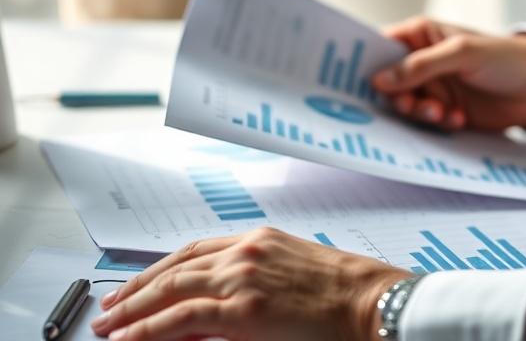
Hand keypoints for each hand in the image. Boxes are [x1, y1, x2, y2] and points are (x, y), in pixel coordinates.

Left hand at [90, 227, 409, 340]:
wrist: (370, 301)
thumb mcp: (290, 273)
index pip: (193, 251)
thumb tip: (211, 308)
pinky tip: (129, 337)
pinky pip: (180, 318)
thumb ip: (251, 282)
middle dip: (136, 289)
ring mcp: (241, 279)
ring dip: (133, 309)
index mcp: (258, 240)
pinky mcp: (242, 311)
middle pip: (175, 267)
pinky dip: (148, 327)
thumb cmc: (342, 292)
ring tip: (109, 326)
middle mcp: (245, 252)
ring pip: (170, 289)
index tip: (138, 284)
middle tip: (109, 308)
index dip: (159, 268)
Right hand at [372, 16, 525, 131]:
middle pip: (387, 83)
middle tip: (414, 106)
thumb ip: (421, 66)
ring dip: (420, 113)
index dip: (363, 62)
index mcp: (421, 35)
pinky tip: (458, 120)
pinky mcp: (445, 111)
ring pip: (405, 105)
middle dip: (397, 97)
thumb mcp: (462, 54)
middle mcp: (422, 61)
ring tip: (443, 114)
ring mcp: (433, 87)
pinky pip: (425, 123)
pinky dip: (438, 124)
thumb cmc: (505, 57)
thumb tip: (379, 79)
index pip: (380, 45)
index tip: (351, 82)